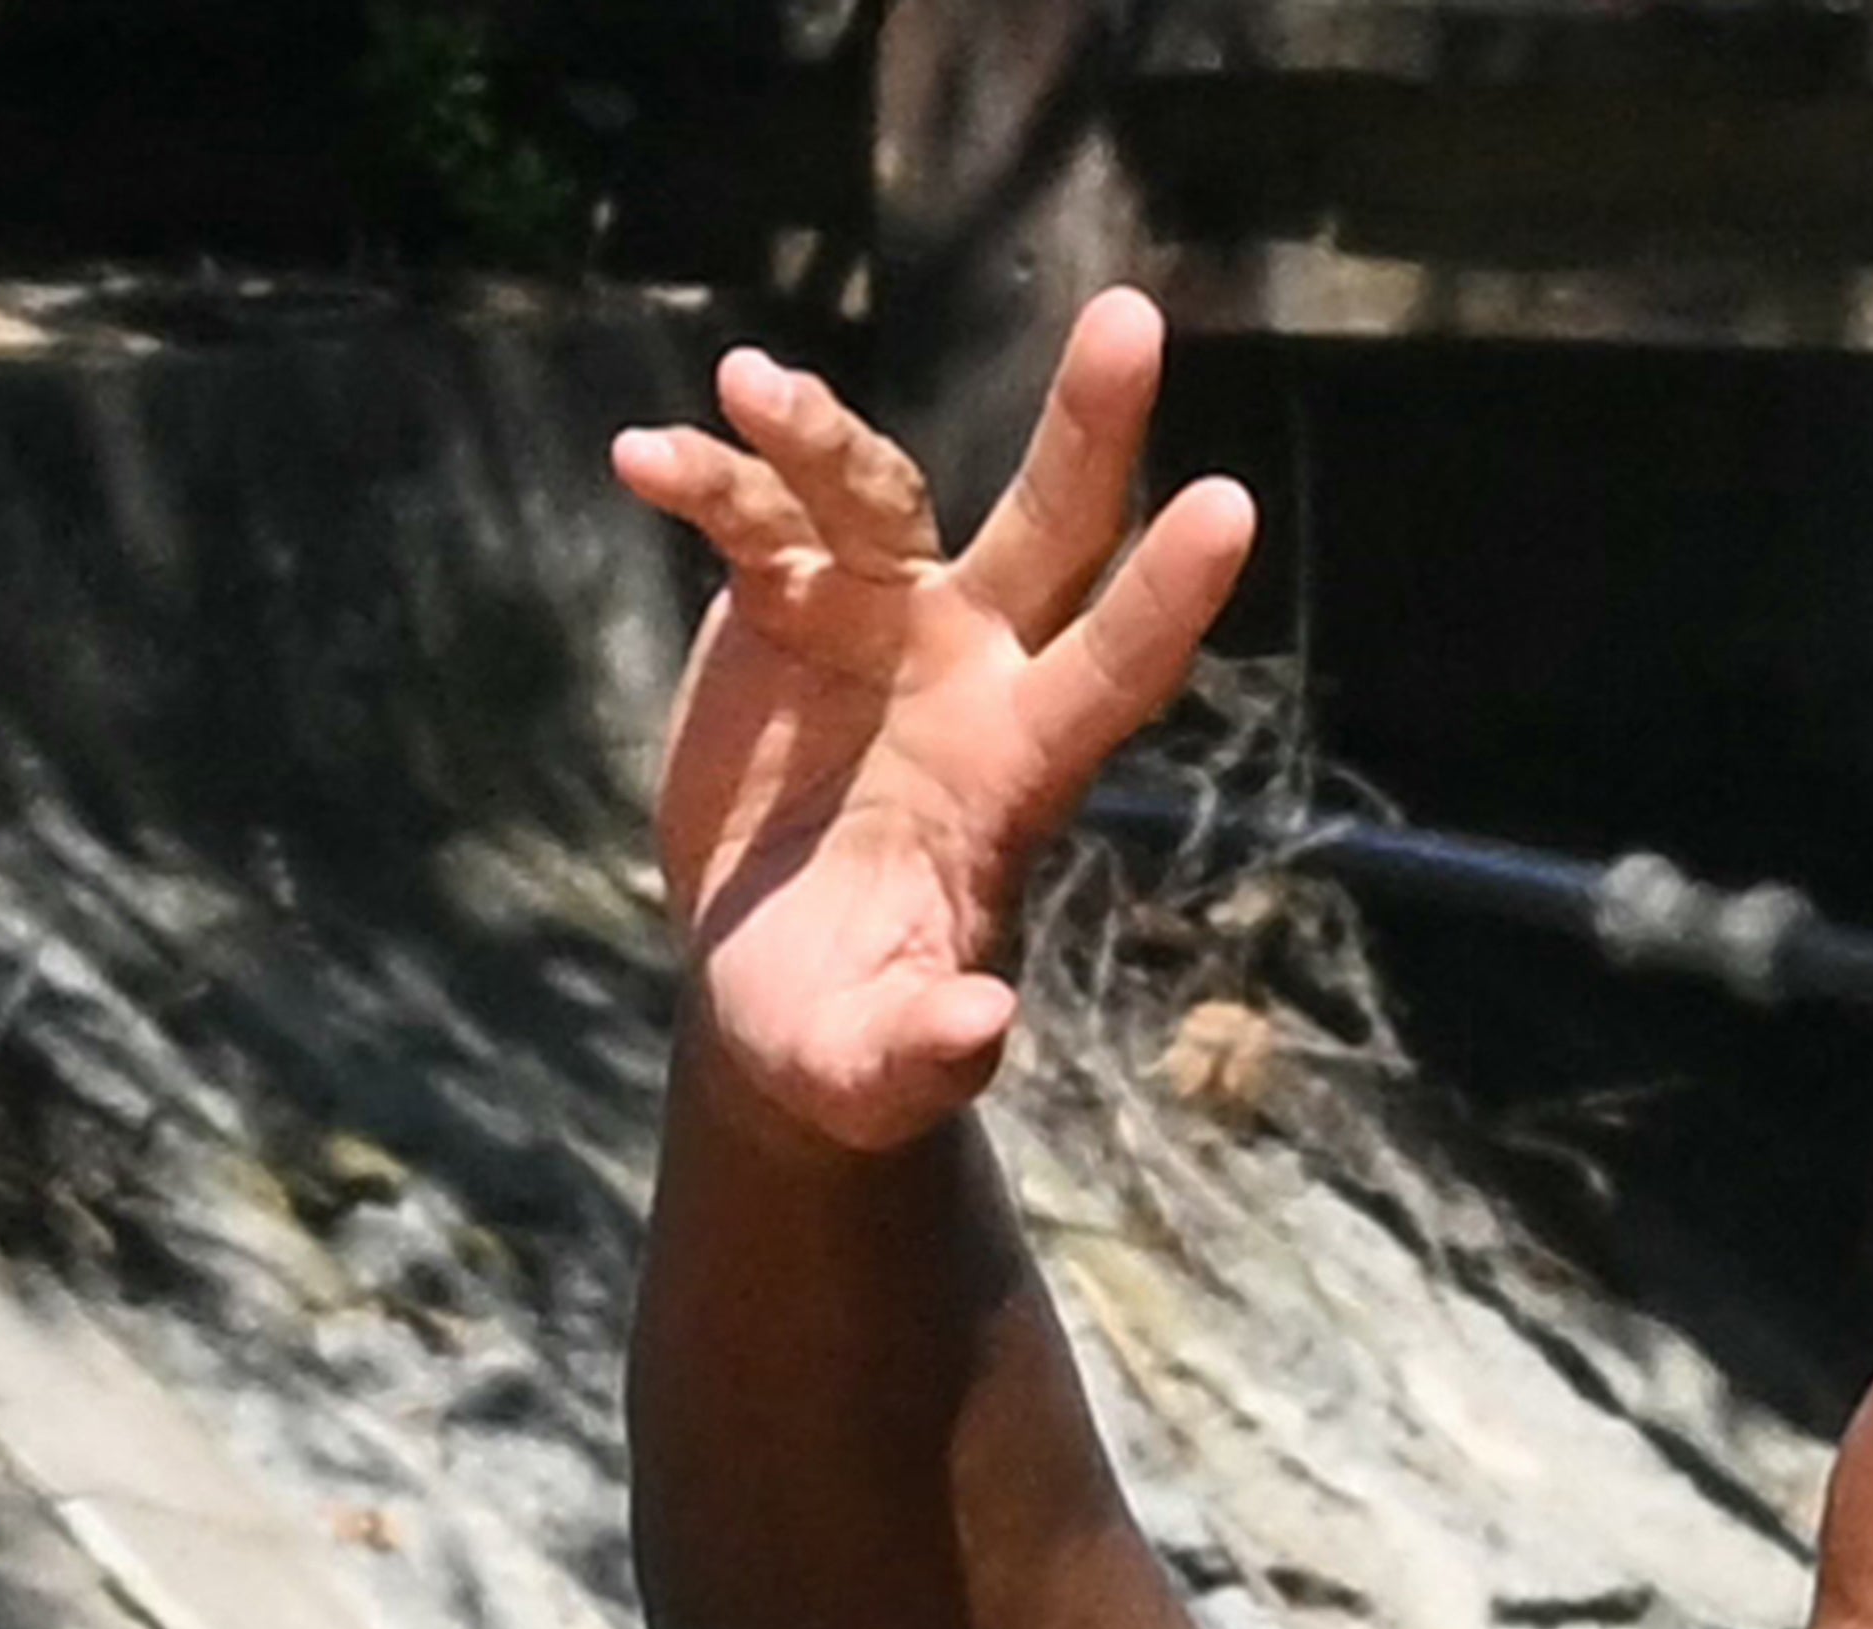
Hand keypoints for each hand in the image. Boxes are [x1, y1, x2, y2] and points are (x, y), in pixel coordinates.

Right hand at [616, 293, 1259, 1154]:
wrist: (766, 976)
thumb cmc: (841, 1032)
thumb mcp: (869, 1066)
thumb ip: (922, 1053)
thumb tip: (978, 1033)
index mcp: (1015, 770)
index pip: (1112, 672)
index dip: (1164, 598)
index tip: (1230, 509)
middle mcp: (970, 668)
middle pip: (1050, 530)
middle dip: (1088, 428)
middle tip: (1130, 318)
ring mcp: (879, 622)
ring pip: (875, 493)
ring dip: (820, 436)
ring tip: (752, 389)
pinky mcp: (786, 605)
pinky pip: (752, 519)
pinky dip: (705, 481)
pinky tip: (641, 459)